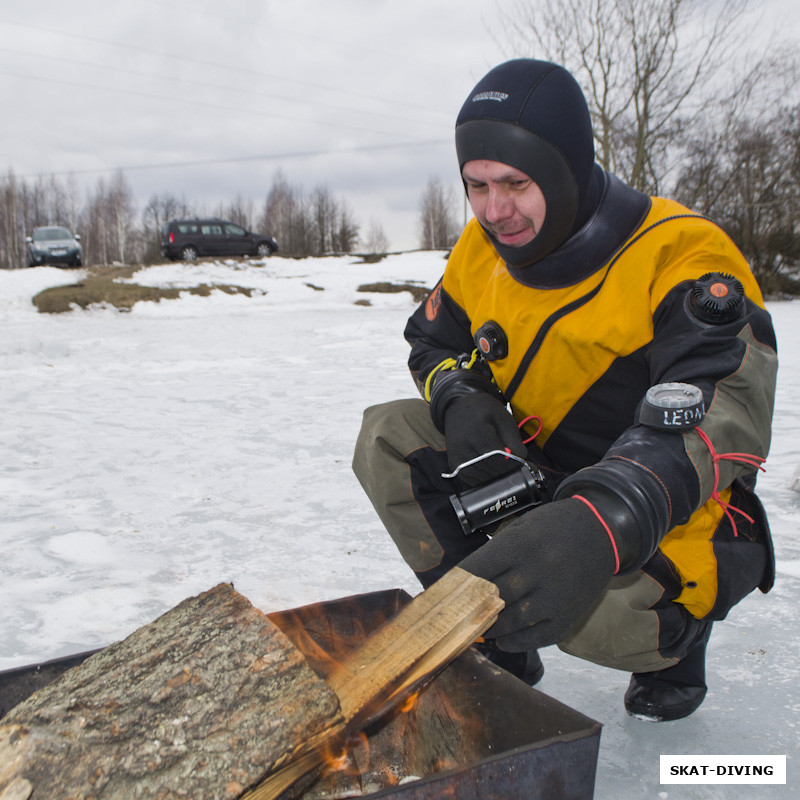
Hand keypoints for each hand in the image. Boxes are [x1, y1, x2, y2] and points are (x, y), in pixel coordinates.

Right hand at [444, 392, 526, 486]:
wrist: (458, 408)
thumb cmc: (484, 411)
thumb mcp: (504, 418)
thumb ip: (514, 440)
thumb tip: (521, 461)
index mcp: (478, 434)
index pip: (499, 459)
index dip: (513, 466)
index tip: (525, 467)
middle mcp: (463, 447)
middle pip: (490, 470)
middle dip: (506, 473)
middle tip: (517, 471)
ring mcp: (456, 458)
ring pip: (481, 478)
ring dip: (496, 478)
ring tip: (505, 470)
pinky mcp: (453, 464)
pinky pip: (471, 479)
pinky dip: (484, 479)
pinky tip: (492, 471)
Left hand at [459, 498, 617, 650]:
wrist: (601, 531)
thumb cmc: (552, 528)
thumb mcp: (521, 528)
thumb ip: (496, 554)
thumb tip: (464, 583)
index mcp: (521, 545)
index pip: (478, 570)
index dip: (456, 586)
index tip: (440, 597)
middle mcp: (537, 571)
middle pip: (492, 599)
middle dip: (468, 611)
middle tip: (450, 620)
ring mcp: (554, 596)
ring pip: (511, 622)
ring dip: (489, 629)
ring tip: (475, 630)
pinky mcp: (568, 616)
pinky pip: (536, 638)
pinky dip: (515, 643)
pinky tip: (502, 640)